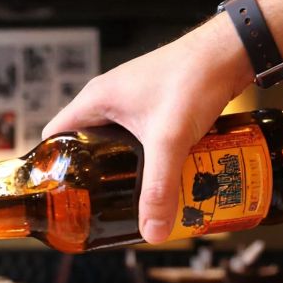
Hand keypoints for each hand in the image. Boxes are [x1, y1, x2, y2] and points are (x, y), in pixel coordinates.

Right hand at [43, 16, 251, 243]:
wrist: (231, 51)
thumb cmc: (193, 77)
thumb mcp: (170, 139)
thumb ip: (160, 187)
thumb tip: (153, 231)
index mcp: (94, 100)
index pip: (53, 135)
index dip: (50, 165)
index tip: (59, 194)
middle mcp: (108, 99)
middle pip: (84, 144)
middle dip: (91, 174)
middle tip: (97, 203)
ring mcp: (132, 100)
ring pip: (114, 142)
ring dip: (121, 167)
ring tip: (126, 195)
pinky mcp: (155, 104)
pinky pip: (138, 136)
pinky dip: (145, 157)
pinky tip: (158, 175)